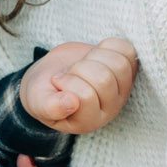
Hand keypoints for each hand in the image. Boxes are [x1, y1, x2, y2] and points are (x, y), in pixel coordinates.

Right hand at [20, 38, 138, 135]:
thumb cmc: (45, 92)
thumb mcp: (39, 102)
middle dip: (80, 68)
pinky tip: (95, 53)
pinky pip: (128, 51)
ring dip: (95, 56)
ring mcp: (122, 88)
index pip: (86, 96)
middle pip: (104, 79)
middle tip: (70, 72)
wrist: (52, 75)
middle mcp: (110, 107)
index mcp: (88, 121)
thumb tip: (71, 103)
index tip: (58, 83)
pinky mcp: (126, 69)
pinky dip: (109, 45)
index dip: (68, 82)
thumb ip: (51, 107)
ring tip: (83, 63)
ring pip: (119, 64)